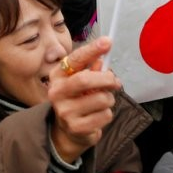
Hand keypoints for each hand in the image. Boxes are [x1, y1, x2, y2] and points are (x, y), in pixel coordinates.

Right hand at [47, 37, 120, 163]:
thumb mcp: (80, 82)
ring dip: (109, 99)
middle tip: (116, 82)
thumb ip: (91, 69)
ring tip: (102, 102)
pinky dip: (107, 114)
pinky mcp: (76, 127)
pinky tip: (98, 116)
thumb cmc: (77, 99)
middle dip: (106, 79)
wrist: (67, 131)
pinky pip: (105, 115)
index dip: (92, 49)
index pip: (75, 59)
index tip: (107, 41)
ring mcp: (65, 111)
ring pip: (100, 99)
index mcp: (57, 76)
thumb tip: (103, 60)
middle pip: (85, 79)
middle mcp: (56, 92)